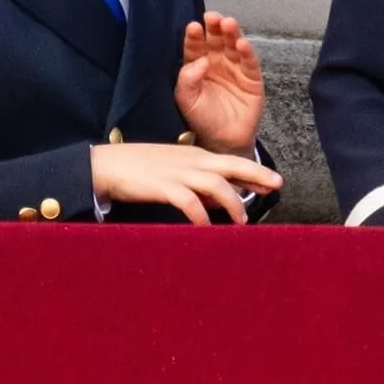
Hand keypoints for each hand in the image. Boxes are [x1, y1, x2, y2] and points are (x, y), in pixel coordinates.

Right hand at [90, 143, 280, 225]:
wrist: (106, 165)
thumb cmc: (140, 169)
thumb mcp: (175, 171)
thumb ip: (198, 184)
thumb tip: (220, 201)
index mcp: (195, 156)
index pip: (232, 162)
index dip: (255, 172)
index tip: (274, 181)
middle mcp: (192, 161)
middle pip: (232, 165)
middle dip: (257, 175)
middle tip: (276, 186)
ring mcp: (178, 172)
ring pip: (216, 184)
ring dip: (233, 203)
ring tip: (242, 222)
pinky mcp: (163, 186)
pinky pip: (189, 201)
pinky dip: (201, 215)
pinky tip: (207, 228)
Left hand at [174, 12, 264, 155]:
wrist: (223, 141)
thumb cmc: (202, 119)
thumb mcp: (186, 100)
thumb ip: (187, 79)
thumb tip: (199, 61)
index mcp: (197, 65)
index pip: (195, 46)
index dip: (194, 36)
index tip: (193, 27)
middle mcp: (217, 63)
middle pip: (216, 40)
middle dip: (214, 27)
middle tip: (212, 17)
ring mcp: (235, 69)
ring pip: (233, 46)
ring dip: (232, 34)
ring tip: (228, 24)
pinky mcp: (252, 78)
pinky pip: (250, 62)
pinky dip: (247, 52)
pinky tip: (242, 43)